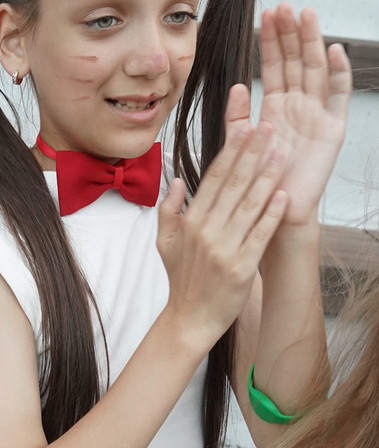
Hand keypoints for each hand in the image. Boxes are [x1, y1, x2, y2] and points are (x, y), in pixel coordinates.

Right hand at [157, 122, 286, 349]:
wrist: (189, 320)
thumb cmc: (182, 281)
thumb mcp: (164, 243)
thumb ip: (168, 209)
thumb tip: (177, 179)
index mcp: (190, 223)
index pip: (213, 179)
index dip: (232, 152)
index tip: (246, 129)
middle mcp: (206, 233)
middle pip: (233, 185)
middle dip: (253, 154)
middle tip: (270, 128)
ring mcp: (224, 250)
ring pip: (249, 205)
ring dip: (267, 177)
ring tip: (282, 153)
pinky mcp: (242, 268)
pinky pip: (260, 235)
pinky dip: (272, 214)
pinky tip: (284, 195)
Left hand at [228, 5, 350, 226]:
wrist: (274, 213)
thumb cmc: (256, 183)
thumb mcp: (239, 146)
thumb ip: (236, 117)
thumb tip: (236, 86)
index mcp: (276, 108)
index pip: (275, 66)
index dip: (273, 42)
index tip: (267, 16)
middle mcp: (298, 107)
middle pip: (297, 62)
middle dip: (292, 34)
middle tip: (285, 6)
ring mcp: (317, 115)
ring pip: (316, 71)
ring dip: (312, 42)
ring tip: (306, 15)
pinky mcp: (332, 129)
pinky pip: (338, 96)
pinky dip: (338, 73)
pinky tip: (333, 50)